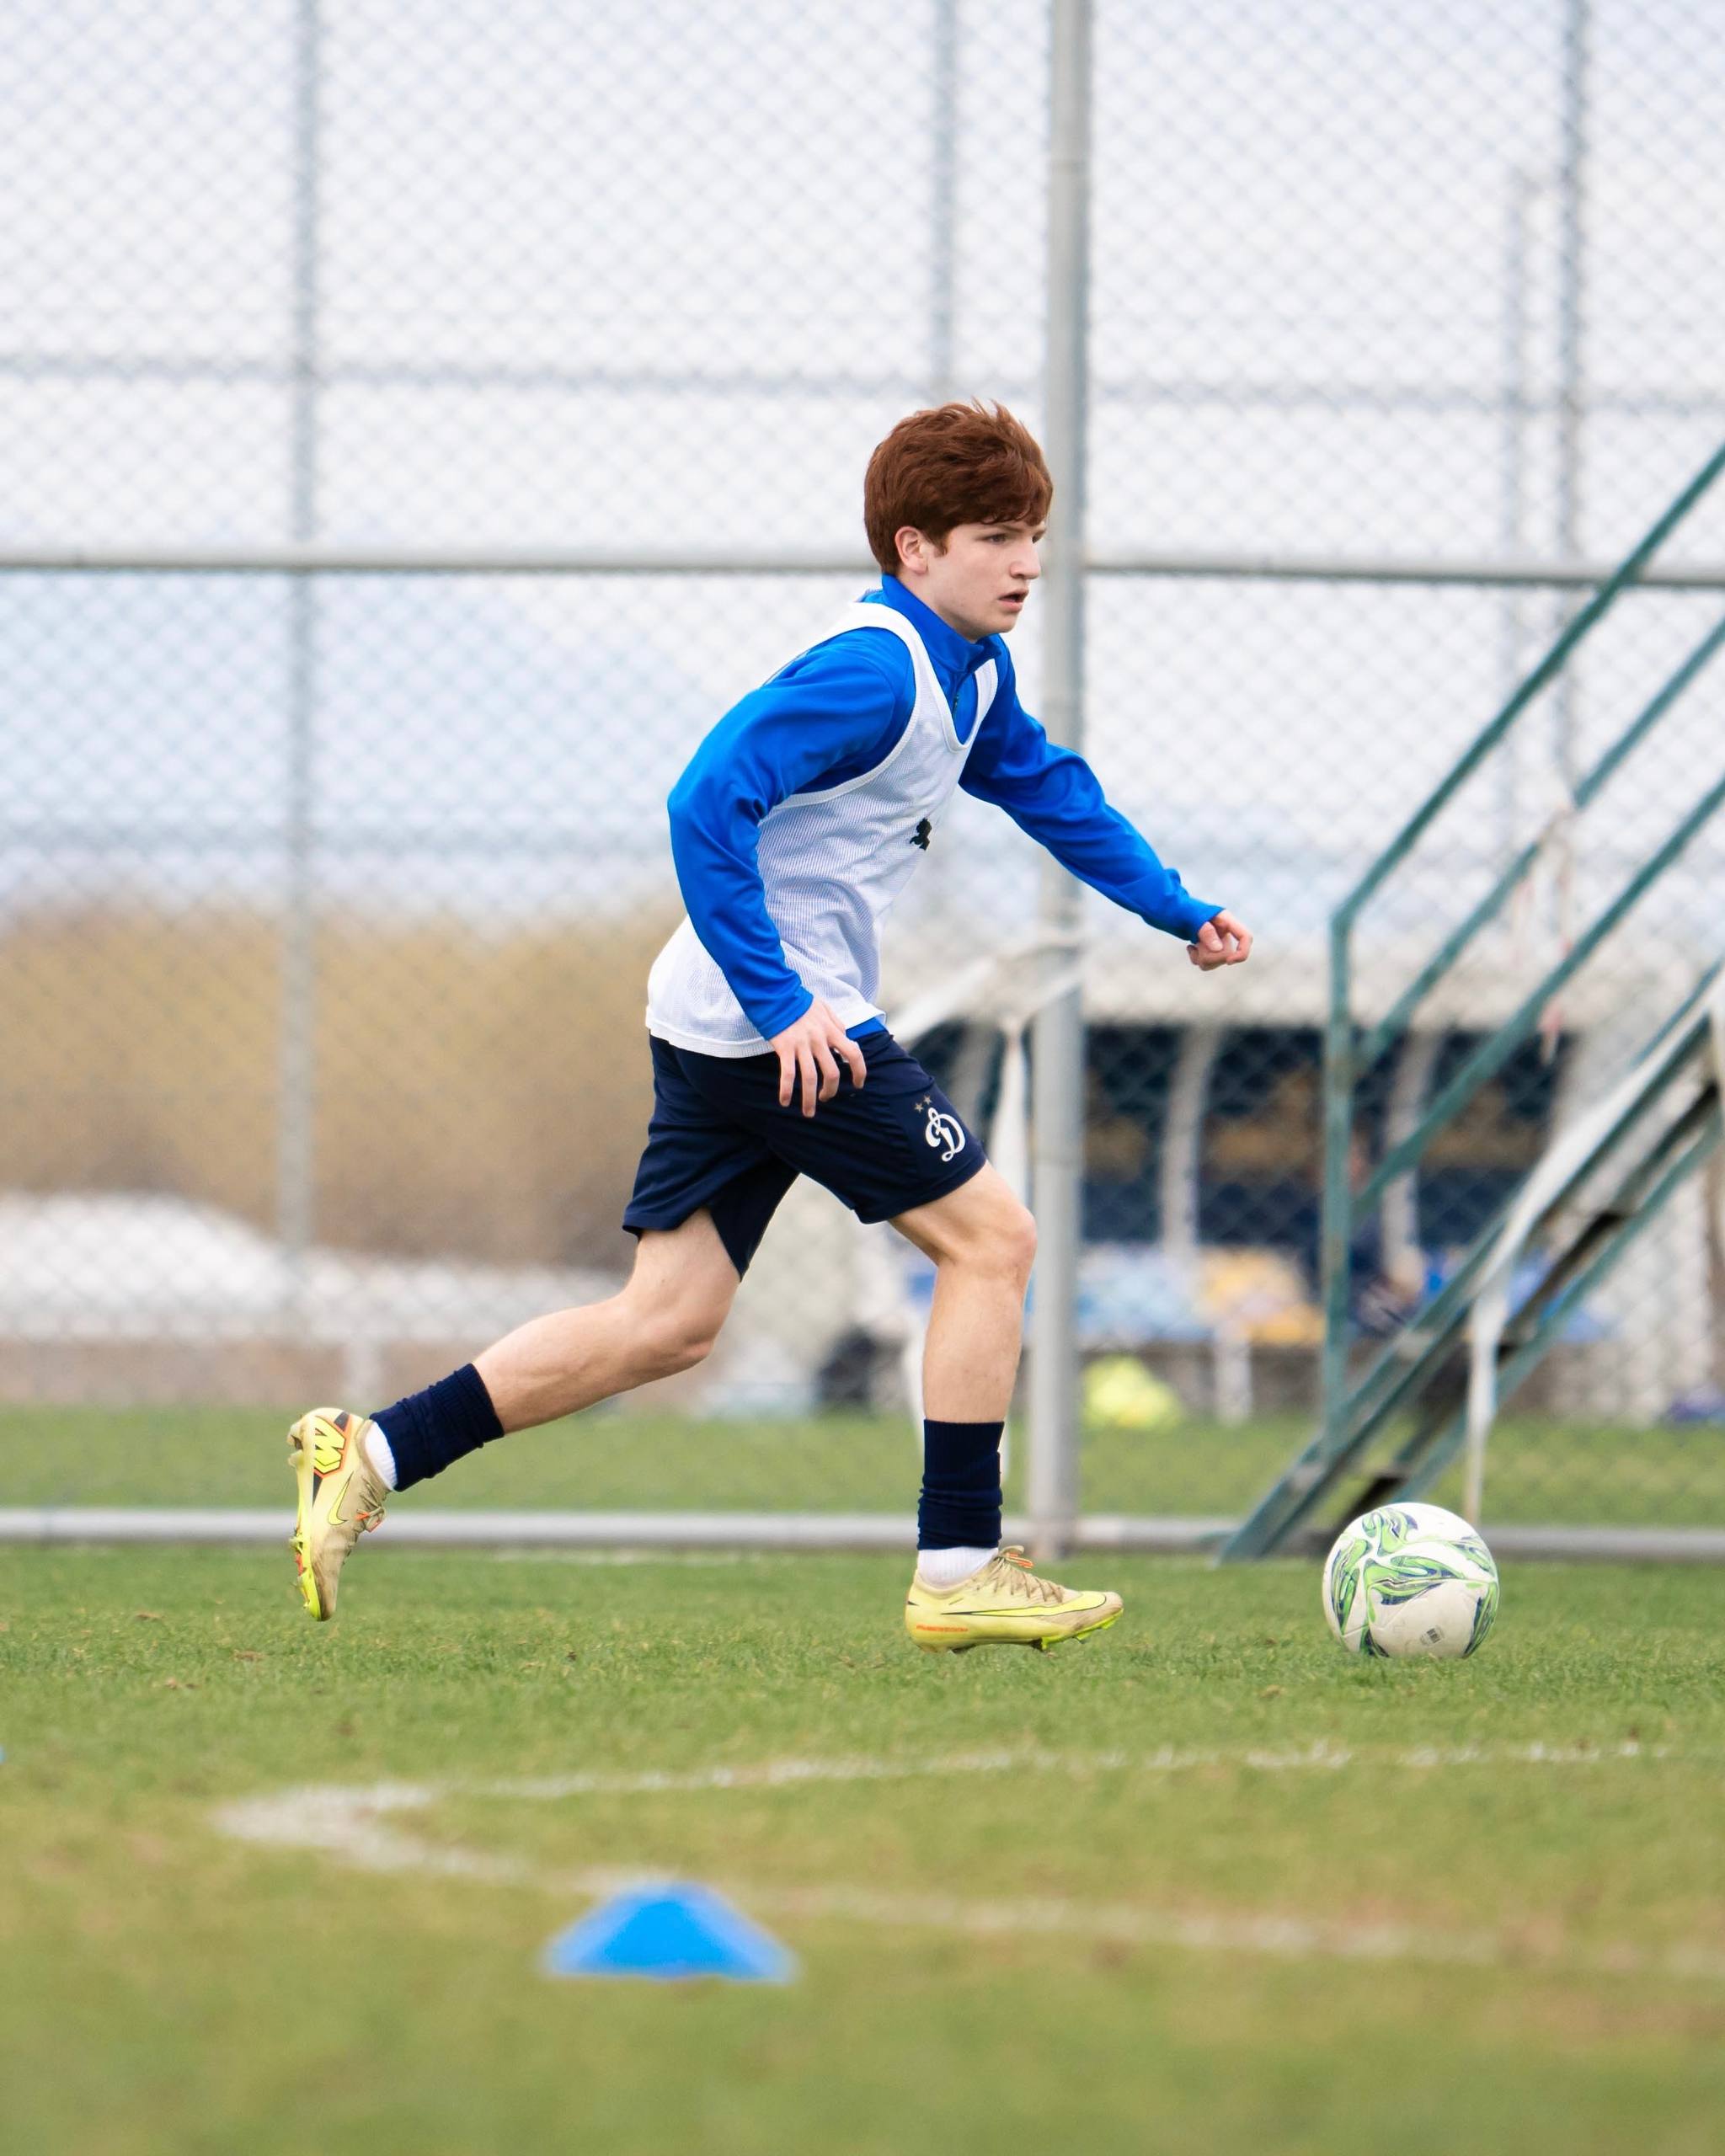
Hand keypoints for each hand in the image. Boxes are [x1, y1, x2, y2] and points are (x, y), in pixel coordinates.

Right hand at [770, 998, 867, 1115]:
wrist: (777, 994)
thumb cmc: (800, 1002)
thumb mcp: (824, 1008)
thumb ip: (837, 1023)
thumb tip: (846, 1036)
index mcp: (832, 1030)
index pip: (854, 1054)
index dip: (859, 1072)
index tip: (858, 1084)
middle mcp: (819, 1040)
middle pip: (832, 1072)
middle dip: (831, 1090)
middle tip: (826, 1098)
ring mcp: (802, 1044)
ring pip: (810, 1078)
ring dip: (810, 1099)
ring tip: (808, 1112)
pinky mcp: (784, 1047)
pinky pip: (788, 1073)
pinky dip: (786, 1090)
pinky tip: (784, 1101)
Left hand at [1187, 910, 1252, 970]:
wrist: (1171, 909)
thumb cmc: (1181, 909)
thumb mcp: (1192, 917)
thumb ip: (1206, 931)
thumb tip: (1218, 949)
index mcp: (1226, 920)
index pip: (1245, 937)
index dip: (1242, 952)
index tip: (1228, 961)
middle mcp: (1225, 931)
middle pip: (1227, 954)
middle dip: (1210, 956)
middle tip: (1196, 946)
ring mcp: (1218, 941)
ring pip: (1217, 961)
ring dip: (1202, 959)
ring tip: (1191, 947)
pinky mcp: (1209, 948)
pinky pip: (1207, 963)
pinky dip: (1197, 959)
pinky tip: (1190, 948)